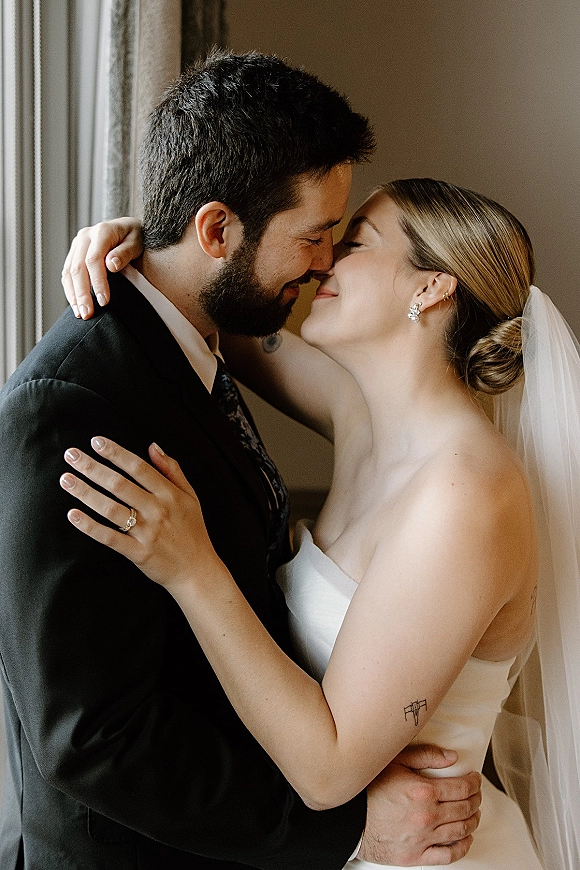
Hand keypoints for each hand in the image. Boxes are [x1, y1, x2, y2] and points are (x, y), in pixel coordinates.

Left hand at [60, 437, 223, 589]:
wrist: (197, 570)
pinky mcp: (138, 553)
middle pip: (119, 485)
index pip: (138, 468)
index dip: (116, 453)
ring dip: (85, 493)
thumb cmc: (192, 531)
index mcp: (170, 494)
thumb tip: (153, 446)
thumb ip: (172, 469)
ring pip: (111, 509)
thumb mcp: (190, 496)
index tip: (96, 442)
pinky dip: (90, 527)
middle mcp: (157, 511)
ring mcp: (147, 533)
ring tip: (66, 480)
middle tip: (71, 455)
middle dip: (92, 468)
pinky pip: (110, 538)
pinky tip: (73, 515)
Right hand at [61, 218, 143, 319]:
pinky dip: (70, 289)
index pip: (93, 260)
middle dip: (82, 293)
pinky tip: (75, 304)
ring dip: (73, 294)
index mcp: (101, 232)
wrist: (127, 227)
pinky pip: (67, 272)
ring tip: (80, 313)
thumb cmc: (135, 236)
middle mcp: (85, 236)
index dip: (97, 282)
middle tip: (87, 313)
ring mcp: (78, 244)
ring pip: (68, 271)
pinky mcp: (75, 253)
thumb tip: (110, 265)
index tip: (103, 300)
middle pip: (77, 268)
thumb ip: (124, 253)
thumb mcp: (136, 242)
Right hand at [359, 745, 480, 865]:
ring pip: (461, 831)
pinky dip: (462, 847)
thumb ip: (425, 756)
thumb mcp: (395, 762)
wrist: (350, 819)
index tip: (475, 779)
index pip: (462, 788)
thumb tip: (451, 757)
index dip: (474, 782)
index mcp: (423, 791)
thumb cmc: (368, 790)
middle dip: (476, 799)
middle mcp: (426, 816)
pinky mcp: (416, 856)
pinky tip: (465, 839)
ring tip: (473, 814)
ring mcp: (423, 839)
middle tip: (476, 794)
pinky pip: (448, 855)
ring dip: (472, 821)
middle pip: (465, 809)